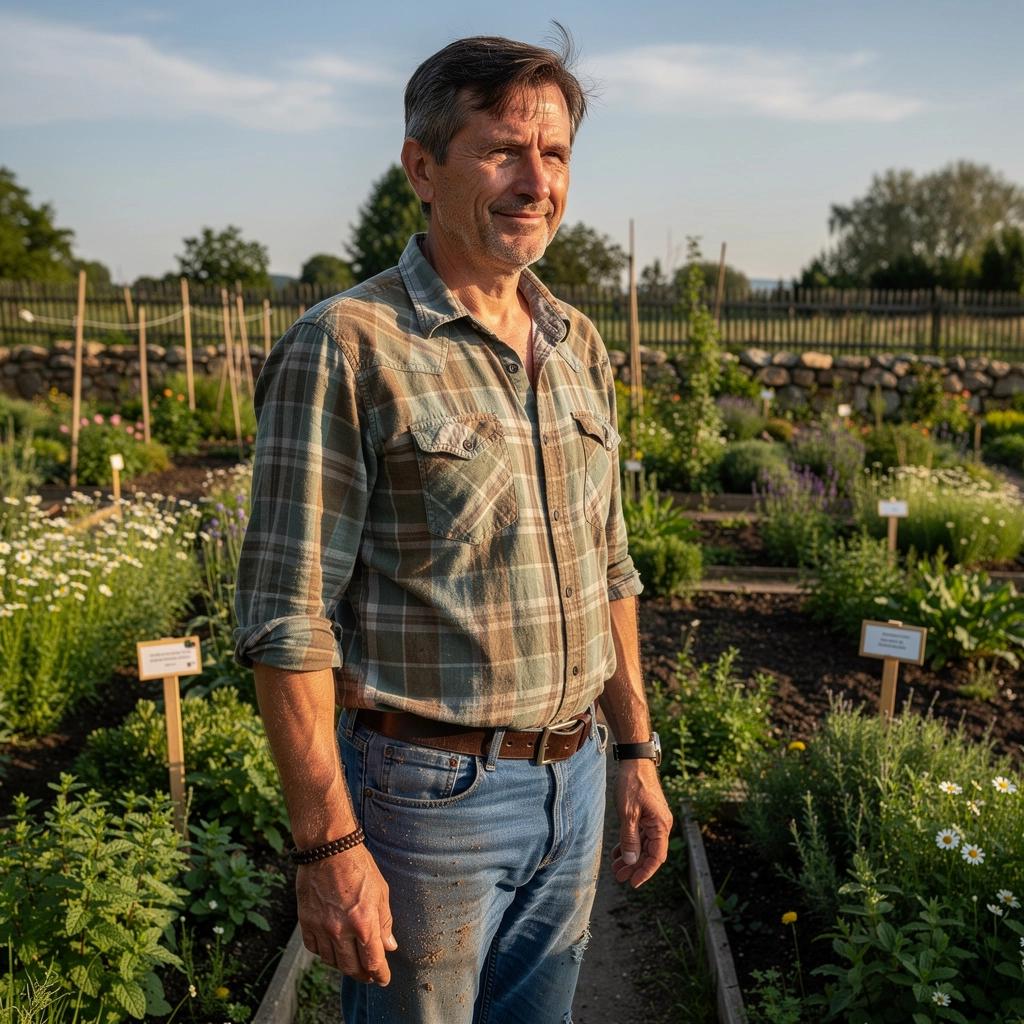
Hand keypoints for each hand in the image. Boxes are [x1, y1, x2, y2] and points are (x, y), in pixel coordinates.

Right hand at [296, 843, 397, 984]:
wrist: (329, 849)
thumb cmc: (359, 866)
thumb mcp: (380, 891)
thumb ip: (385, 921)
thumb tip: (389, 945)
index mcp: (364, 923)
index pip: (373, 962)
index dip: (379, 974)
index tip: (383, 979)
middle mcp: (341, 930)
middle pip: (351, 968)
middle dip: (363, 975)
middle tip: (369, 975)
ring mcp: (321, 927)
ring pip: (332, 961)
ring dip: (343, 965)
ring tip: (351, 961)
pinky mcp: (306, 922)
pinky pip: (314, 948)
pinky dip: (324, 952)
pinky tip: (332, 948)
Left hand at [611, 760, 672, 887]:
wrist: (634, 760)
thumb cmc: (633, 784)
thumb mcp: (628, 813)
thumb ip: (630, 839)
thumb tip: (632, 862)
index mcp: (661, 825)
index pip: (656, 857)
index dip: (645, 872)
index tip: (633, 883)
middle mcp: (661, 824)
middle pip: (650, 853)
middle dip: (635, 867)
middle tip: (619, 877)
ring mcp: (654, 819)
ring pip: (643, 845)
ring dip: (631, 857)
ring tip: (616, 868)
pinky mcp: (646, 814)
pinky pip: (639, 835)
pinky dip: (629, 844)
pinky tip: (617, 853)